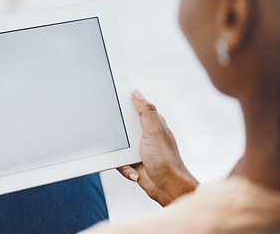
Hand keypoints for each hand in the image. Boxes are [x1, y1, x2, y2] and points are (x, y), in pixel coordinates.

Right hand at [118, 90, 198, 205]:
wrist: (166, 186)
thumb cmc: (165, 159)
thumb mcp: (155, 130)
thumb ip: (146, 111)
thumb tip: (137, 93)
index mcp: (152, 124)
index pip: (136, 108)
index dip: (125, 105)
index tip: (114, 103)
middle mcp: (145, 135)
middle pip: (123, 127)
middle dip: (119, 135)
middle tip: (123, 140)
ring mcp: (138, 149)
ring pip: (119, 146)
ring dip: (122, 155)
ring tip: (132, 160)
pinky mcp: (133, 162)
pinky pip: (120, 161)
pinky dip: (125, 168)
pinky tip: (135, 171)